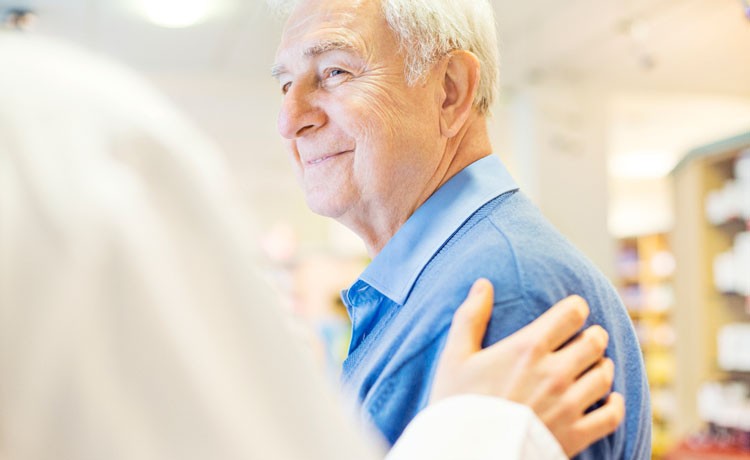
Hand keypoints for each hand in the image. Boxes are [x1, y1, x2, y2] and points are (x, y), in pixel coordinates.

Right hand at [430, 279, 624, 457]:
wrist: (463, 454)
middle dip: (594, 335)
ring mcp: (568, 405)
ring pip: (604, 375)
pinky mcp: (575, 435)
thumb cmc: (457, 403)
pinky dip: (614, 405)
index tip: (572, 311)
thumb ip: (471, 317)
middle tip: (588, 337)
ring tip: (594, 366)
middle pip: (595, 342)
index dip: (576, 307)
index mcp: (528, 348)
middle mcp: (554, 373)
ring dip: (602, 366)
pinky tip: (609, 399)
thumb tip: (483, 284)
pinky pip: (611, 415)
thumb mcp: (455, 356)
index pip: (571, 314)